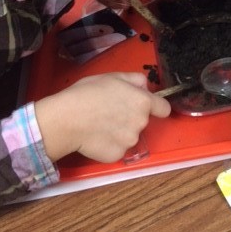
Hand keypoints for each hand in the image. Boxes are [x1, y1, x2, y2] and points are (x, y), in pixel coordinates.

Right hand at [35, 72, 170, 162]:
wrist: (66, 119)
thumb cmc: (87, 93)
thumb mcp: (112, 76)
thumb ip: (134, 79)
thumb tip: (145, 86)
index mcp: (143, 101)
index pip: (164, 108)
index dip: (156, 107)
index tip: (146, 107)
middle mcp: (141, 122)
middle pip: (143, 121)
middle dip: (131, 117)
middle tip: (111, 111)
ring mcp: (130, 141)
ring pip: (130, 135)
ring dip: (120, 132)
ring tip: (100, 124)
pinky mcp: (117, 155)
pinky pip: (118, 148)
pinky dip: (109, 144)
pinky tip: (96, 136)